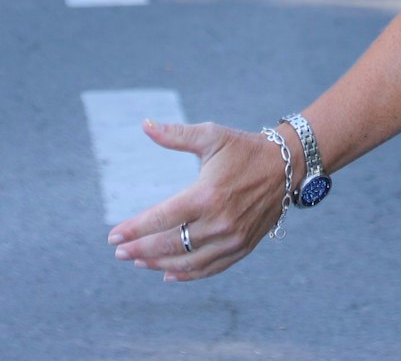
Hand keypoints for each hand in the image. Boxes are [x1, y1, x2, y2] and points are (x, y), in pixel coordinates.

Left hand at [107, 119, 289, 282]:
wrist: (287, 167)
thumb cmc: (244, 148)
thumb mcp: (211, 136)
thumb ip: (175, 134)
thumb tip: (145, 125)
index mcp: (206, 195)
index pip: (161, 218)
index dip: (134, 229)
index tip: (113, 236)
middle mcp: (219, 222)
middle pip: (170, 244)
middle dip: (140, 249)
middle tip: (119, 251)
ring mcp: (232, 239)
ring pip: (188, 261)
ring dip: (159, 263)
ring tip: (138, 261)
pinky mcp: (242, 247)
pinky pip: (211, 268)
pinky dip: (188, 274)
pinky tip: (168, 274)